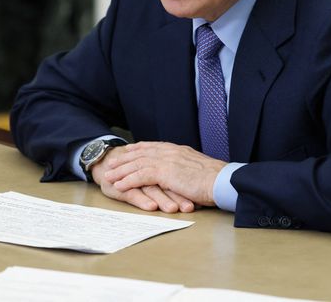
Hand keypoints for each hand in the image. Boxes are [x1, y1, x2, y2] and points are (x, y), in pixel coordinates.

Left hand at [102, 142, 226, 207]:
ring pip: (138, 163)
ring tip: (109, 176)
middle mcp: (171, 152)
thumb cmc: (215, 179)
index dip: (139, 148)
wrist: (221, 181)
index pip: (154, 146)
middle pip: (142, 152)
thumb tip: (183, 173)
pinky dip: (128, 180)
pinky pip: (141, 175)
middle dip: (125, 158)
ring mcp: (168, 160)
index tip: (128, 150)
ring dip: (121, 170)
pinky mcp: (165, 172)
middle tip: (111, 162)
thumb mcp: (199, 169)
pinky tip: (119, 185)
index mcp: (179, 150)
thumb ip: (187, 168)